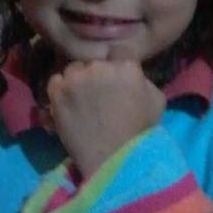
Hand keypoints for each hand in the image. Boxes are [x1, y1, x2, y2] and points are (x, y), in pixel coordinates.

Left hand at [46, 47, 165, 178]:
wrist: (113, 159)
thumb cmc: (139, 133)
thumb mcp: (156, 101)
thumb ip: (143, 79)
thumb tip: (132, 74)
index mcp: (126, 66)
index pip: (118, 52)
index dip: (116, 66)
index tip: (114, 80)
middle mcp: (99, 66)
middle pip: (93, 61)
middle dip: (95, 74)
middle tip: (97, 94)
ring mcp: (76, 77)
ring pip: (73, 69)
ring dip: (76, 81)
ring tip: (80, 101)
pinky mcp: (57, 91)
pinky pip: (55, 81)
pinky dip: (60, 91)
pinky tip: (68, 105)